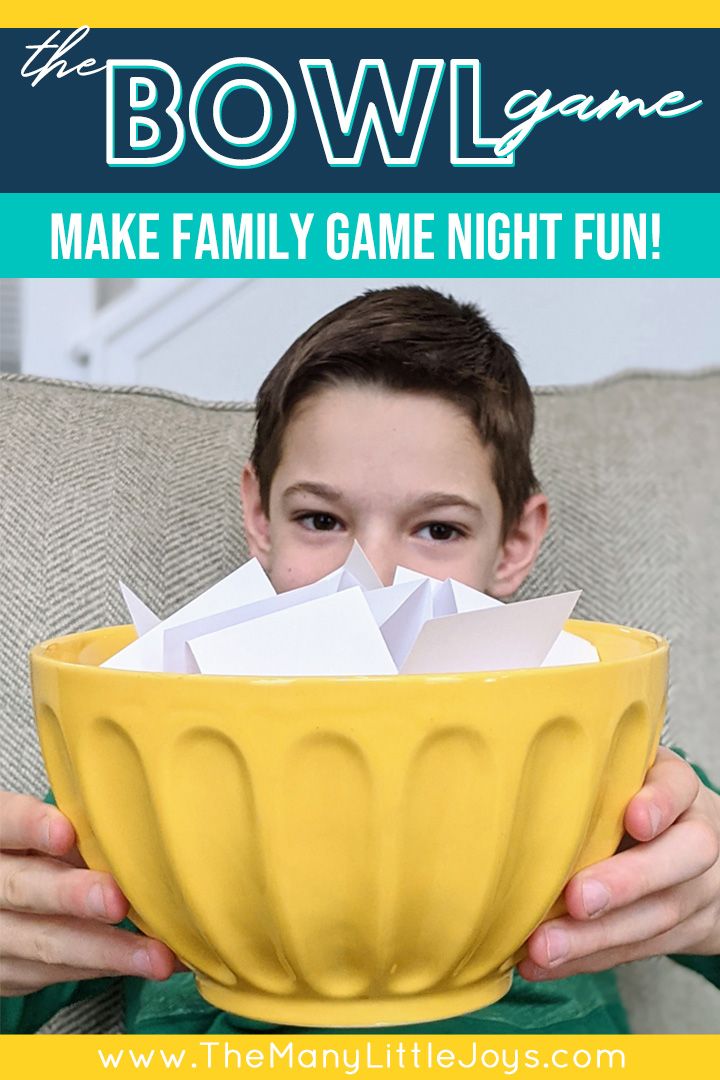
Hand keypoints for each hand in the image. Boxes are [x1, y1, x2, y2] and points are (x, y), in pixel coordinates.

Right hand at [0, 791, 179, 994]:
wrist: (2, 906)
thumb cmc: (39, 853)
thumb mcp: (45, 833)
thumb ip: (75, 833)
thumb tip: (132, 842)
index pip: (6, 824)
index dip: (32, 827)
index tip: (65, 833)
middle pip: (22, 889)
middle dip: (71, 896)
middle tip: (116, 901)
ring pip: (44, 943)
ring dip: (104, 949)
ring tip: (154, 954)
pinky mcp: (5, 974)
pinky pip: (54, 973)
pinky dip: (103, 967)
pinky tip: (140, 963)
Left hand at [519, 747, 719, 980]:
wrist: (690, 853)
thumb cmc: (630, 800)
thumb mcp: (619, 775)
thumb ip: (587, 776)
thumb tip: (514, 776)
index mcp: (677, 788)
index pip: (677, 787)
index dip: (659, 803)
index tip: (634, 819)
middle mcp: (696, 837)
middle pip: (680, 859)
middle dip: (627, 882)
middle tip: (577, 899)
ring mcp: (698, 889)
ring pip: (657, 917)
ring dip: (596, 937)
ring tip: (543, 947)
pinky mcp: (685, 933)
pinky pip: (638, 950)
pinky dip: (588, 959)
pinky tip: (542, 964)